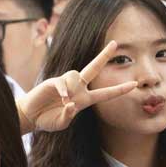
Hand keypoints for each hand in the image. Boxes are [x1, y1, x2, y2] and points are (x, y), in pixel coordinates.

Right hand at [18, 40, 137, 132]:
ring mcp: (66, 83)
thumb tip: (71, 104)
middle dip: (104, 56)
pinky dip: (63, 89)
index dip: (120, 89)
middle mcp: (78, 88)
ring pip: (77, 75)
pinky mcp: (53, 81)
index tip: (135, 85)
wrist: (31, 116)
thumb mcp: (61, 123)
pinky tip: (61, 98)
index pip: (106, 94)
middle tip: (115, 43)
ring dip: (73, 87)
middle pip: (94, 68)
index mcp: (84, 99)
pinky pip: (62, 81)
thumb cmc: (47, 119)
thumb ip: (68, 116)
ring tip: (63, 100)